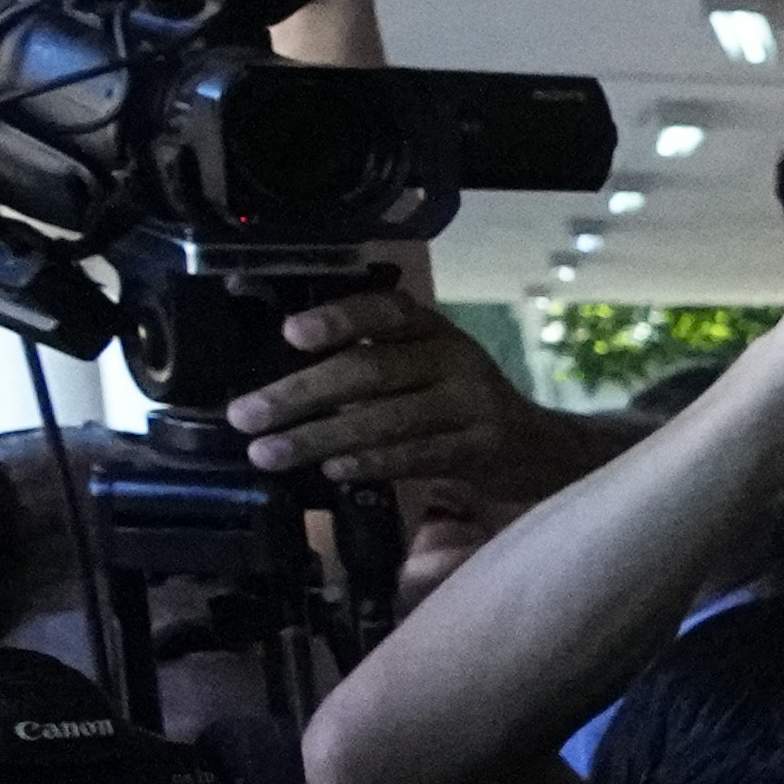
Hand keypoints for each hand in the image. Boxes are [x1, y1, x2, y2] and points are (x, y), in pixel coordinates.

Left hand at [223, 283, 594, 497]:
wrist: (538, 446)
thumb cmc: (459, 403)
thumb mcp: (426, 365)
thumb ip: (373, 362)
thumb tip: (280, 383)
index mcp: (432, 329)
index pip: (383, 312)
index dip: (338, 320)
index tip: (290, 336)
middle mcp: (454, 359)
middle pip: (370, 371)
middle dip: (299, 394)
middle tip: (245, 415)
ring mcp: (471, 405)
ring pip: (385, 419)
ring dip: (318, 438)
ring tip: (268, 452)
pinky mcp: (481, 449)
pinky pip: (416, 456)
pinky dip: (370, 464)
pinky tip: (331, 471)